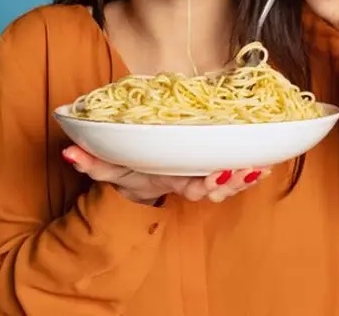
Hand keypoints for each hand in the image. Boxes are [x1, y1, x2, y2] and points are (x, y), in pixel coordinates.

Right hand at [62, 145, 271, 204]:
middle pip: (217, 187)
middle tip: (248, 170)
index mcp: (171, 178)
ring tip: (262, 165)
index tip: (217, 176)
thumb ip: (89, 161)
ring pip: (231, 179)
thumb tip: (69, 151)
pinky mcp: (214, 160)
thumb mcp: (108, 166)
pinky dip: (254, 164)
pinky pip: (237, 165)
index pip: (191, 186)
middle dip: (234, 181)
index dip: (206, 184)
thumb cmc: (128, 166)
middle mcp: (191, 178)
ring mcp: (204, 172)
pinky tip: (269, 157)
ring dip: (247, 174)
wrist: (140, 168)